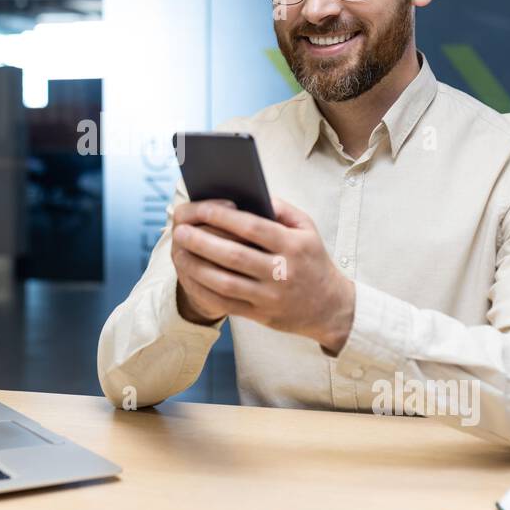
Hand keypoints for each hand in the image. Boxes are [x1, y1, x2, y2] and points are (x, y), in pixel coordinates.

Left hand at [169, 197, 355, 351]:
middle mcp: (282, 272)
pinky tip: (188, 276)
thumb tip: (249, 194)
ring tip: (179, 252)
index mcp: (293, 246)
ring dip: (197, 266)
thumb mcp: (307, 229)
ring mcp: (270, 297)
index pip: (253, 228)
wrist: (330, 307)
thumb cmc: (312, 260)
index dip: (224, 217)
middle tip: (180, 230)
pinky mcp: (260, 315)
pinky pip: (225, 303)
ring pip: (225, 282)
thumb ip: (281, 209)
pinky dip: (203, 290)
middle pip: (234, 255)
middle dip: (202, 241)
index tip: (201, 209)